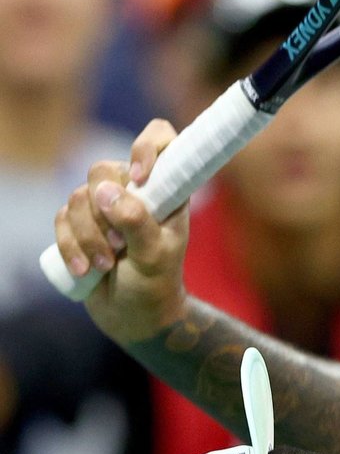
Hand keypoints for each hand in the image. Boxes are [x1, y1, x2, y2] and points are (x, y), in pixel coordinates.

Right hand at [53, 119, 189, 344]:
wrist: (134, 316)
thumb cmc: (156, 284)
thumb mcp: (155, 256)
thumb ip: (136, 221)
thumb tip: (106, 191)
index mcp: (165, 188)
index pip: (160, 138)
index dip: (146, 147)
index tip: (140, 178)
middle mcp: (134, 190)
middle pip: (102, 170)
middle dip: (103, 213)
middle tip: (119, 245)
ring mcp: (104, 205)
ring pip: (78, 197)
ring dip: (87, 236)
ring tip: (105, 265)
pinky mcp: (80, 223)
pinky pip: (60, 218)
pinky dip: (69, 245)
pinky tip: (84, 270)